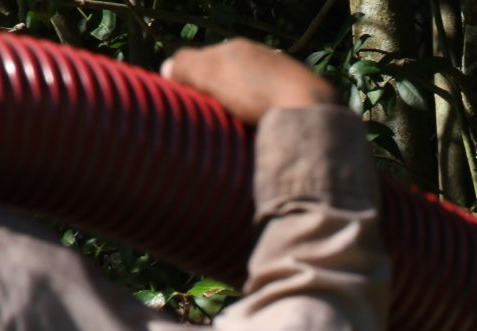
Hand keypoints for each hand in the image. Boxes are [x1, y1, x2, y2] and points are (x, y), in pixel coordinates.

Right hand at [160, 39, 334, 123]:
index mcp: (240, 49)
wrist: (310, 113)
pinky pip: (269, 112)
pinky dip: (260, 121)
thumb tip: (166, 68)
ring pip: (250, 96)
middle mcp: (263, 59)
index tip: (186, 107)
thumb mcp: (213, 74)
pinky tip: (258, 135)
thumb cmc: (257, 93)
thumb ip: (187, 66)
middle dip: (217, 97)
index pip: (205, 61)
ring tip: (232, 132)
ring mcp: (283, 81)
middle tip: (208, 122)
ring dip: (239, 111)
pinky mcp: (299, 105)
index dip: (192, 83)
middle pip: (229, 79)